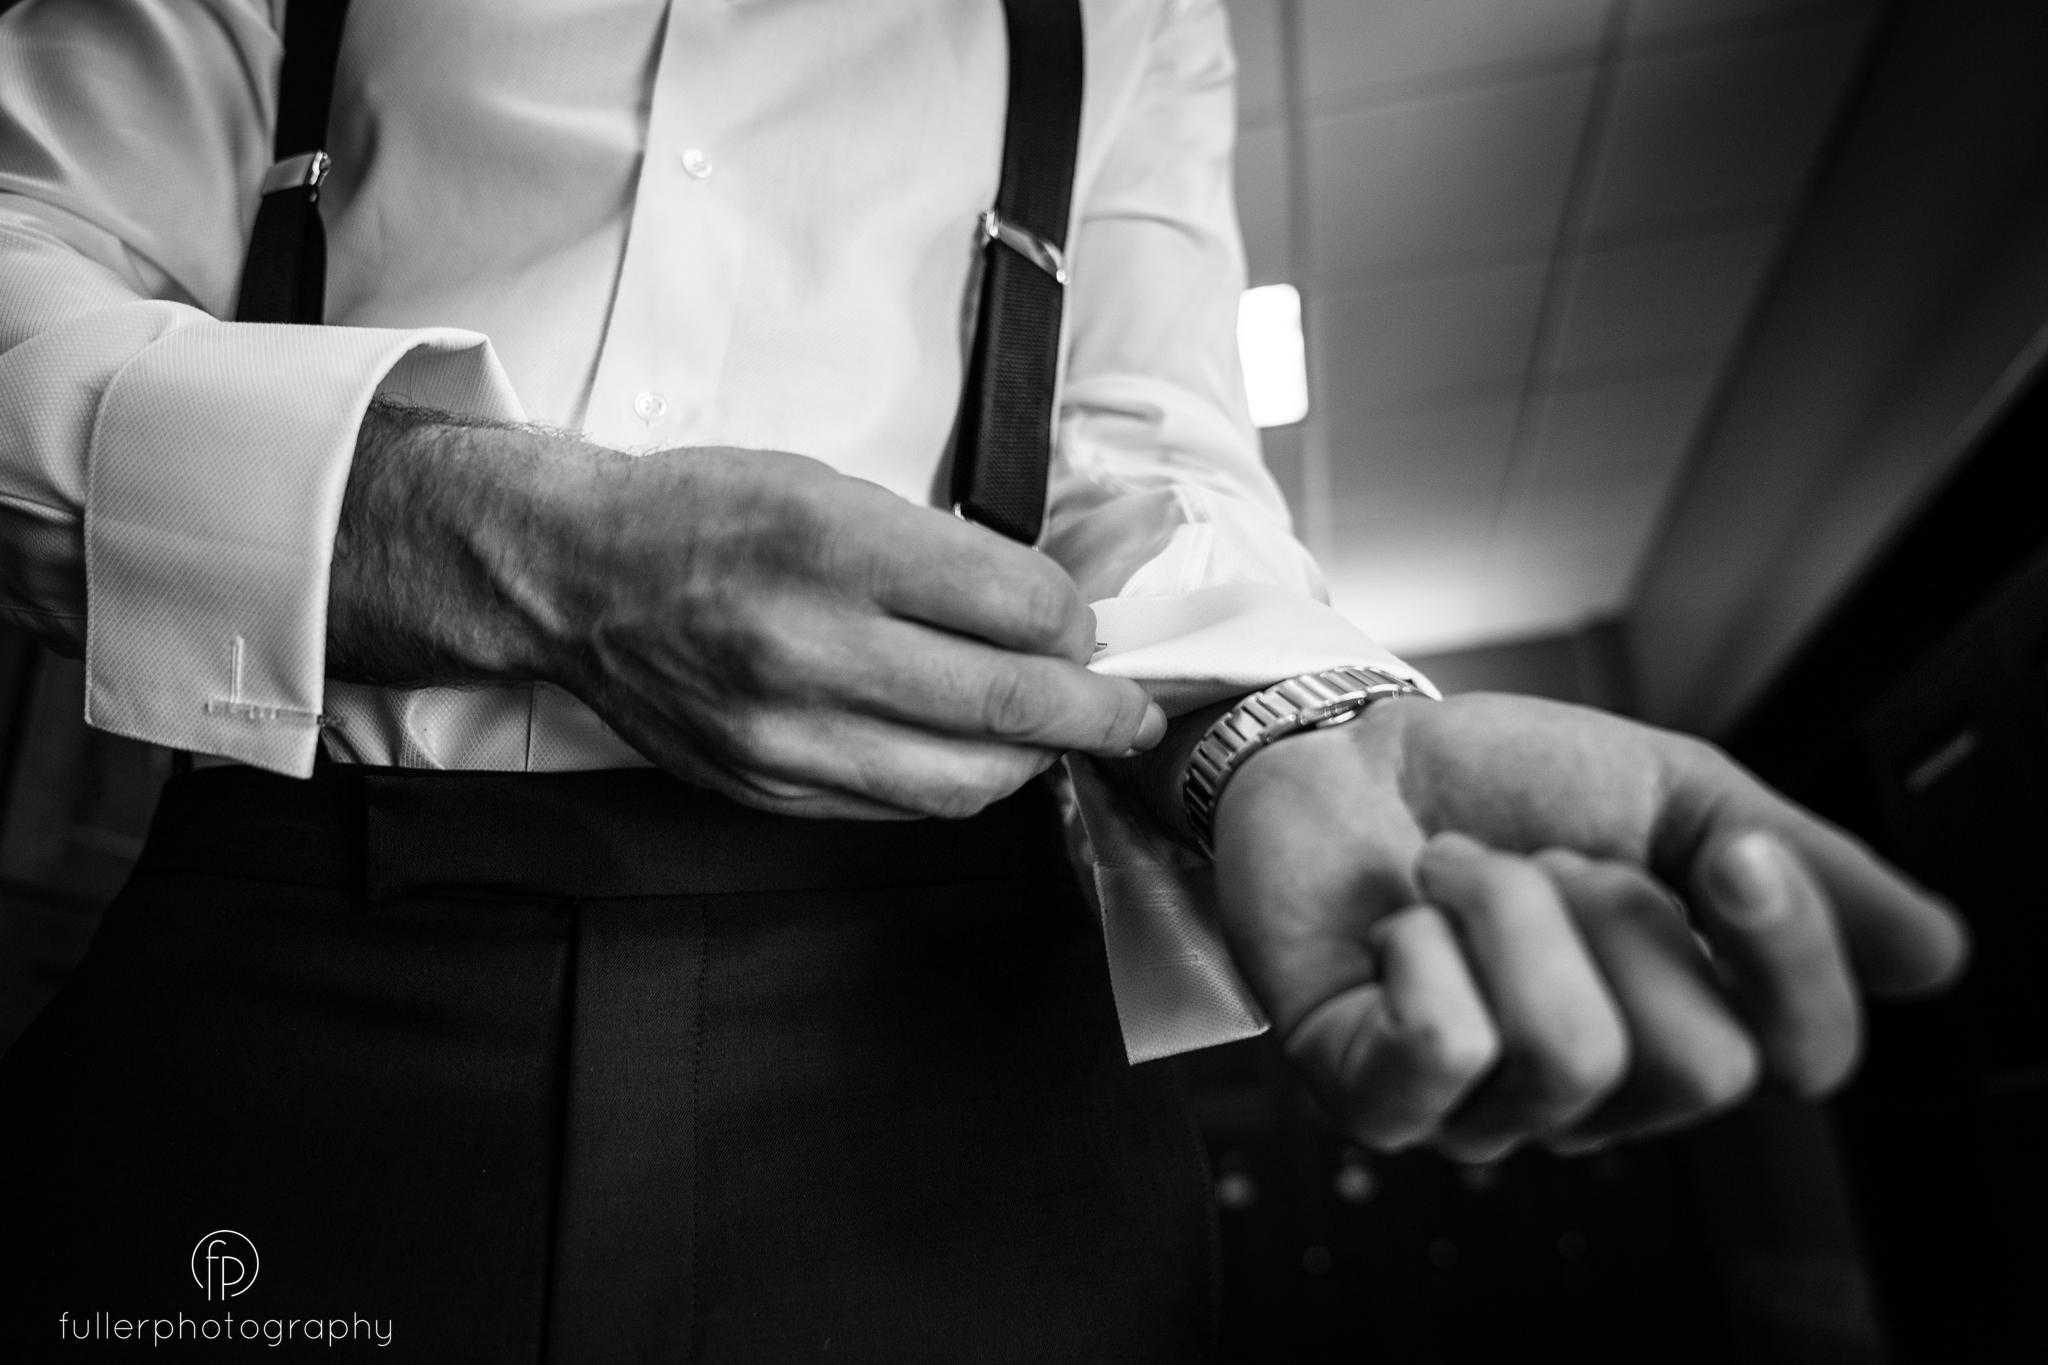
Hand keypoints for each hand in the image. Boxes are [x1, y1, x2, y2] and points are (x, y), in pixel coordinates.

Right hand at [330, 410, 1163, 818]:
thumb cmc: (708, 515)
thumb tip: (1052, 614)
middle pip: (1005, 703)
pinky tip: (970, 756)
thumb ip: (941, 554)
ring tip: (1052, 740)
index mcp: (832, 541)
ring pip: (959, 780)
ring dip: (1030, 764)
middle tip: (1132, 715)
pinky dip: (951, 784)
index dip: (1075, 622)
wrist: (576, 574)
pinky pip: (893, 807)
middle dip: (1095, 714)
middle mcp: (805, 642)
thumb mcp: (829, 486)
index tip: (1086, 625)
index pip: (1016, 604)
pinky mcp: (761, 785)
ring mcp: (780, 729)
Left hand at [1208, 692, 1967, 1158]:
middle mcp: (1591, 1091)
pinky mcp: (1372, 1096)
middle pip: (1696, 1071)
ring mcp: (1481, 1107)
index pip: (1799, 1060)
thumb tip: (1938, 957)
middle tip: (1542, 858)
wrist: (1342, 745)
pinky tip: (1399, 922)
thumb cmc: (1501, 781)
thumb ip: (1797, 869)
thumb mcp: (1672, 795)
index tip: (1737, 856)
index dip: (1790, 959)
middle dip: (1621, 920)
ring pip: (1569, 1057)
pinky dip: (1425, 952)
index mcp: (1679, 1019)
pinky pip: (1441, 1054)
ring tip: (1455, 872)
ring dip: (1510, 915)